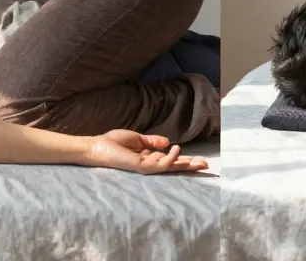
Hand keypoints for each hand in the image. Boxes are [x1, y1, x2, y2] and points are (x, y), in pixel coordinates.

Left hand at [83, 130, 208, 174]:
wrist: (98, 146)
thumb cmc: (113, 143)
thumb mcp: (137, 138)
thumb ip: (152, 141)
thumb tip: (168, 141)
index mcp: (149, 157)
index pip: (170, 159)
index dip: (184, 158)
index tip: (198, 159)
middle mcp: (150, 163)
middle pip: (174, 166)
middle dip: (191, 166)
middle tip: (208, 166)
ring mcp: (147, 166)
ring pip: (171, 167)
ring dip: (186, 163)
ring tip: (201, 161)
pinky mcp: (142, 166)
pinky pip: (161, 163)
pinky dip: (171, 157)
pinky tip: (177, 148)